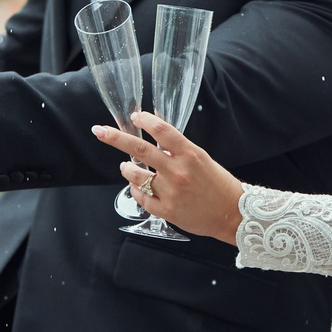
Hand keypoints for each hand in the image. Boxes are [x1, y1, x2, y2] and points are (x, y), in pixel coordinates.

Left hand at [92, 112, 243, 243]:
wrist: (232, 214)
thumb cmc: (218, 185)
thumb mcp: (202, 159)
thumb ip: (179, 150)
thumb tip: (155, 139)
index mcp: (190, 154)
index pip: (162, 130)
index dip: (146, 120)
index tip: (135, 116)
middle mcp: (178, 171)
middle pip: (140, 149)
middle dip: (115, 138)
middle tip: (99, 131)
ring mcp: (171, 192)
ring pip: (136, 175)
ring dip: (126, 169)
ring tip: (125, 166)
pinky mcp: (167, 210)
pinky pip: (141, 197)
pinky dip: (135, 190)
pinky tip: (137, 186)